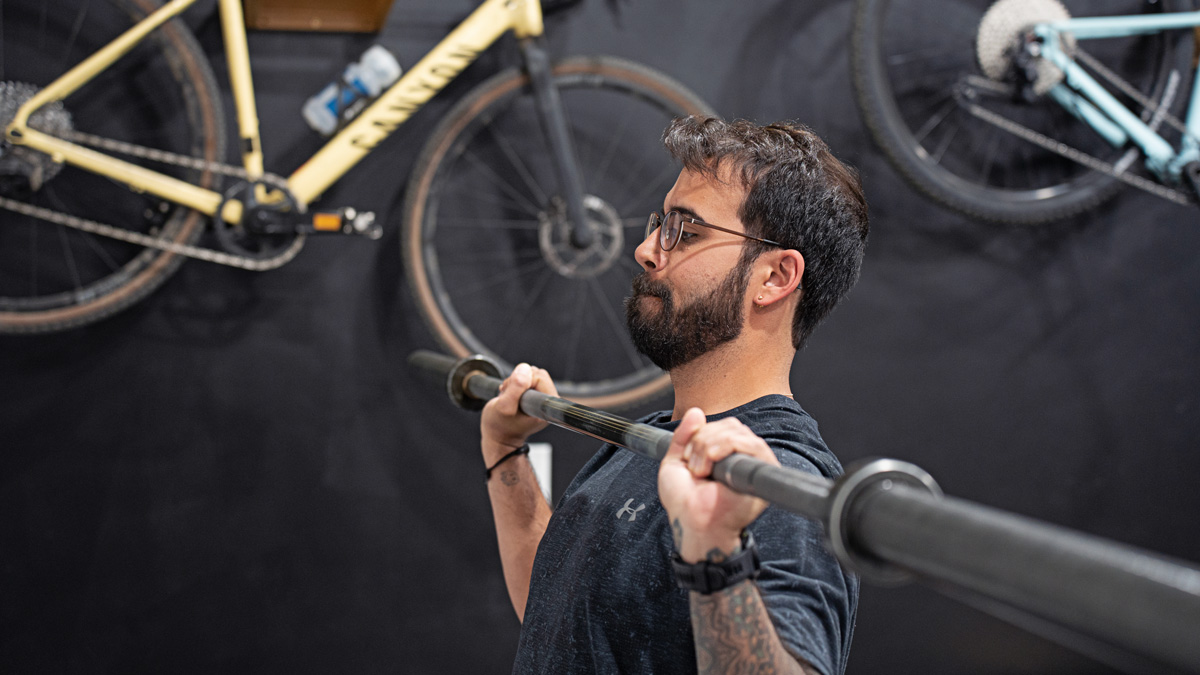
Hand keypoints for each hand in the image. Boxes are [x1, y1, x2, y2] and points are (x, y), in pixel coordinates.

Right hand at [480, 363, 556, 463]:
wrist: (498, 437)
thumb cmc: (499, 426)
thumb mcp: (503, 407)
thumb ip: (514, 388)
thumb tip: (525, 368)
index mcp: (545, 408)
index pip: (539, 378)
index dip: (522, 382)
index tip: (512, 397)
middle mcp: (547, 403)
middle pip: (537, 374)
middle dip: (518, 380)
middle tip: (508, 395)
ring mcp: (542, 400)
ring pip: (532, 375)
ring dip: (516, 382)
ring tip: (508, 396)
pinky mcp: (535, 397)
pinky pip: (528, 379)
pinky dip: (516, 384)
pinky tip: (510, 395)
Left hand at [658, 408, 778, 562]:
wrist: (691, 521)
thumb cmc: (684, 501)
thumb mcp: (675, 461)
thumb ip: (684, 435)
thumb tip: (696, 411)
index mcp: (726, 455)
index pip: (723, 426)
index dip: (702, 433)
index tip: (688, 457)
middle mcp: (742, 457)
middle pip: (730, 425)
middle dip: (702, 440)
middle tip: (693, 467)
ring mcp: (753, 464)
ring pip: (736, 431)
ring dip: (709, 447)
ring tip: (701, 471)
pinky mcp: (762, 472)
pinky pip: (751, 444)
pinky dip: (724, 448)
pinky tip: (711, 468)